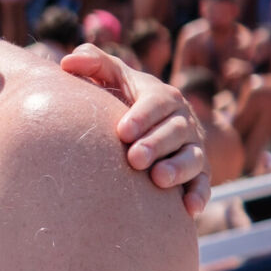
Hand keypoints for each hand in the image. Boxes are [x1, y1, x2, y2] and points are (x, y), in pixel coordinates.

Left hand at [59, 44, 209, 216]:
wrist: (144, 127)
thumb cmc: (120, 99)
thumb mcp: (110, 77)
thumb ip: (93, 63)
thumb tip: (67, 62)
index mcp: (162, 96)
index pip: (157, 102)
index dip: (143, 116)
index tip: (122, 131)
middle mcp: (182, 120)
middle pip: (176, 131)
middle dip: (157, 144)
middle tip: (135, 159)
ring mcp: (192, 147)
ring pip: (193, 157)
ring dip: (179, 168)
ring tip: (158, 179)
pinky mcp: (198, 173)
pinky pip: (203, 184)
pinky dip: (199, 195)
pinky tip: (189, 209)